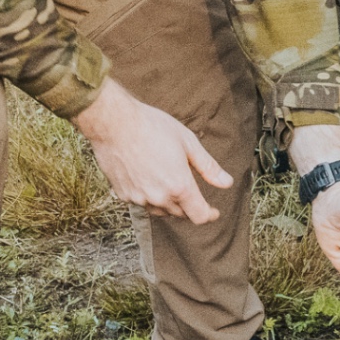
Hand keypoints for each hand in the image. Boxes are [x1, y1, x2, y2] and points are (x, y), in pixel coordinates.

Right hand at [73, 80, 230, 222]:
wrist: (114, 123)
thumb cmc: (152, 126)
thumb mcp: (188, 142)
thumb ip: (208, 167)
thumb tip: (226, 183)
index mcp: (179, 186)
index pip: (198, 216)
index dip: (208, 215)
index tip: (213, 211)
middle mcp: (159, 197)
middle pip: (180, 214)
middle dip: (188, 205)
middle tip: (190, 187)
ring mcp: (139, 198)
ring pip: (160, 210)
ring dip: (168, 202)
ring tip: (168, 180)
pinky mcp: (123, 194)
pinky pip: (142, 203)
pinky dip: (149, 196)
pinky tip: (148, 177)